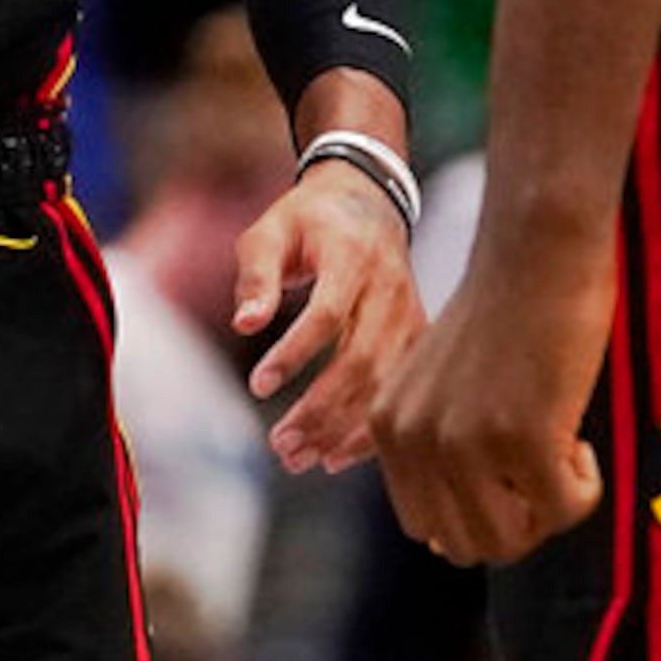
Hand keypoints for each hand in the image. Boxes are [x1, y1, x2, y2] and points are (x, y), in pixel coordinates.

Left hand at [235, 160, 425, 472]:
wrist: (368, 202)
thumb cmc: (308, 220)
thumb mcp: (271, 230)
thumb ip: (256, 275)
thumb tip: (244, 324)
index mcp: (352, 255)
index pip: (328, 313)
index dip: (295, 353)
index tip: (257, 386)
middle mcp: (389, 287)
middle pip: (362, 358)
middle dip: (321, 408)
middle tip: (280, 444)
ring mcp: (408, 314)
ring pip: (385, 382)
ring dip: (343, 428)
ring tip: (299, 458)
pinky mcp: (417, 336)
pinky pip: (399, 390)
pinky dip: (370, 428)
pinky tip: (335, 457)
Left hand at [371, 221, 613, 563]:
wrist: (539, 244)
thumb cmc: (507, 308)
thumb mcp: (442, 384)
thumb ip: (436, 450)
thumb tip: (449, 547)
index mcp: (390, 424)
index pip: (425, 527)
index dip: (480, 514)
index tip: (511, 471)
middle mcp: (416, 437)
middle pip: (467, 545)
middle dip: (516, 522)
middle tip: (545, 469)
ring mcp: (466, 441)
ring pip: (510, 541)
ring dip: (549, 510)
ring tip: (562, 453)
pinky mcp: (522, 436)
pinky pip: (565, 509)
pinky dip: (584, 487)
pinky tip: (581, 440)